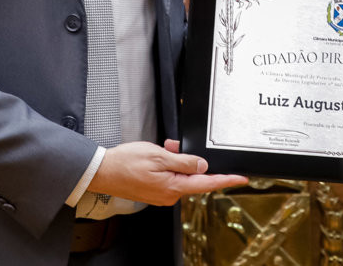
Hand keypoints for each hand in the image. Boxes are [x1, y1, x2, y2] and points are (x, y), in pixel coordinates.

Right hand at [87, 139, 247, 205]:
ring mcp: (161, 195)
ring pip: (179, 175)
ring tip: (162, 148)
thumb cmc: (126, 163)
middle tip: (175, 147)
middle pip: (193, 177)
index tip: (240, 178)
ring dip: (176, 160)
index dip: (226, 179)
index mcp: (173, 187)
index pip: (207, 183)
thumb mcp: (159, 155)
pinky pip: (169, 177)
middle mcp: (169, 195)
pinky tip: (158, 155)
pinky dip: (168, 165)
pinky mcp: (154, 192)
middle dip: (190, 160)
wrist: (102, 171)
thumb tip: (202, 165)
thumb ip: (184, 161)